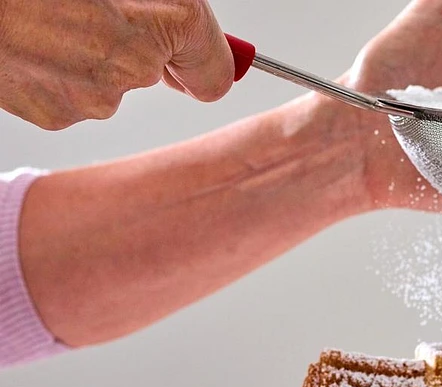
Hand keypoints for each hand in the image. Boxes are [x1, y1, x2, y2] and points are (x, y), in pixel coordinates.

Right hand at [0, 0, 233, 129]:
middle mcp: (130, 71)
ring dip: (84, 45)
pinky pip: (69, 90)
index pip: (213, 64)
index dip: (209, 59)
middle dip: (134, 37)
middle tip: (91, 3)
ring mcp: (89, 99)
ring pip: (106, 77)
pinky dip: (51, 64)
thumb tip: (187, 29)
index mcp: (156, 22)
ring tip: (41, 10)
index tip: (203, 57)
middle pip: (152, 66)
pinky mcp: (53, 115)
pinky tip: (22, 32)